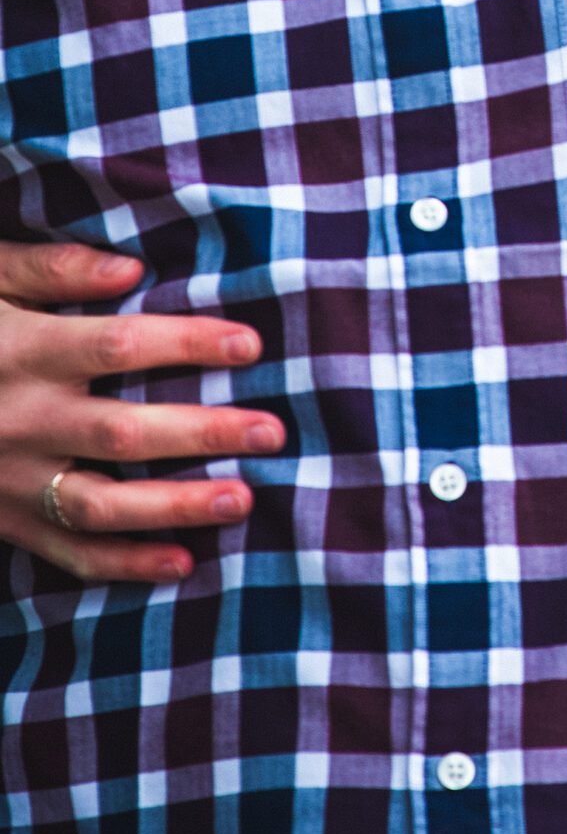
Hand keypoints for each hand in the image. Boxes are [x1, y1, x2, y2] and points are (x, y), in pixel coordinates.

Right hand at [0, 240, 284, 582]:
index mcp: (22, 350)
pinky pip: (63, 553)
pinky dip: (122, 566)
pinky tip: (181, 564)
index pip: (119, 346)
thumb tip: (129, 270)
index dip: (187, 346)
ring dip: (175, 508)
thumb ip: (50, 267)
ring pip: (100, 505)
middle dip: (203, 434)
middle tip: (273, 432)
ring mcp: (8, 479)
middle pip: (124, 433)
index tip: (252, 345)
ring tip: (243, 500)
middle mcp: (20, 419)